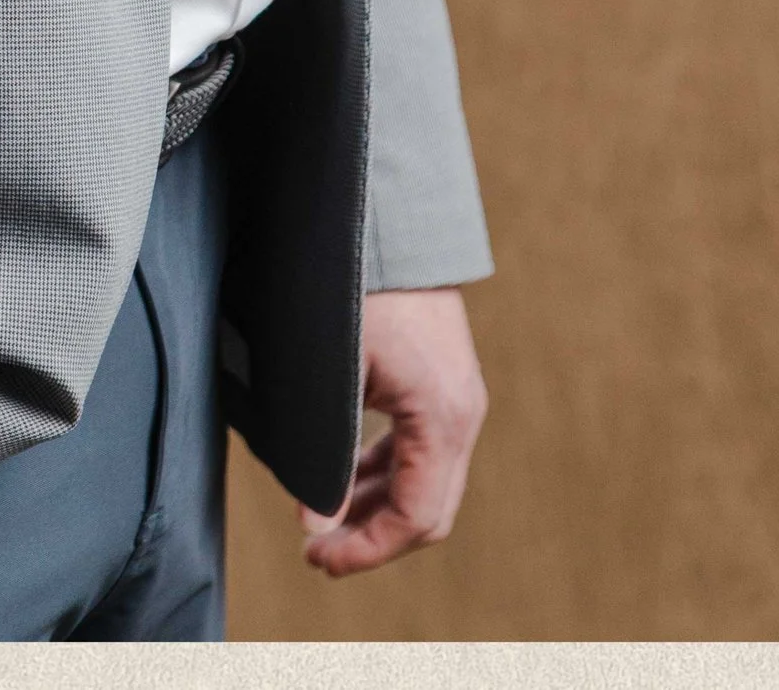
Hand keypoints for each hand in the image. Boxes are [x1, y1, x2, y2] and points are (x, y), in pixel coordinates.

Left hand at [297, 286, 486, 576]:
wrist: (385, 218)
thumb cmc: (355, 289)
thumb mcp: (335, 376)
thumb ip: (327, 455)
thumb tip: (316, 525)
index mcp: (443, 417)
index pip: (416, 516)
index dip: (367, 550)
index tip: (318, 559)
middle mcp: (462, 414)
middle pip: (428, 509)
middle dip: (372, 537)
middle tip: (316, 551)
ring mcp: (458, 397)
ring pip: (425, 480)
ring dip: (376, 507)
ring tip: (322, 520)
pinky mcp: (442, 382)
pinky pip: (421, 448)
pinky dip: (384, 472)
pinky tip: (345, 478)